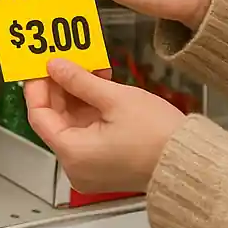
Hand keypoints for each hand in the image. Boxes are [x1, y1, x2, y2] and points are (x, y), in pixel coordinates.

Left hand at [25, 59, 184, 193]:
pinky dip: (90, 109)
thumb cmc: (158, 137)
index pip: (39, 115)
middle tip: (63, 60)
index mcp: (73, 153)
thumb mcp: (115, 98)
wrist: (189, 161)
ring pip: (71, 124)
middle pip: (54, 120)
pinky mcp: (104, 164)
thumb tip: (56, 66)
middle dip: (59, 88)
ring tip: (86, 68)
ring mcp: (90, 167)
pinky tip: (99, 85)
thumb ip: (79, 80)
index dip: (38, 86)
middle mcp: (76, 166)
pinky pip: (86, 132)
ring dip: (76, 95)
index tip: (40, 65)